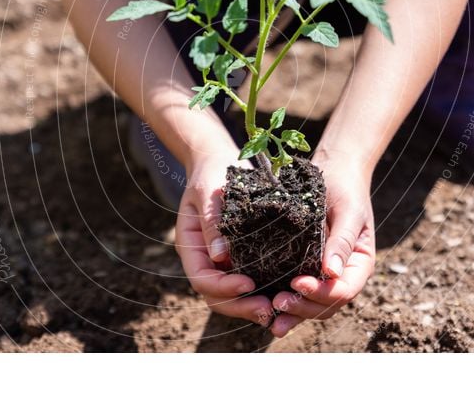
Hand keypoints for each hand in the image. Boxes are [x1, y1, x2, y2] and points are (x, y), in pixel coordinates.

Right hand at [174, 149, 272, 325]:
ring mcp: (221, 262)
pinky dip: (262, 292)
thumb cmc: (213, 173)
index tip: (249, 285)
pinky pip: (248, 283)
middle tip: (268, 310)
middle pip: (216, 296)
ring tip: (277, 310)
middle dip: (241, 306)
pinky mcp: (240, 258)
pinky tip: (282, 294)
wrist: (219, 162)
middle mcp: (205, 259)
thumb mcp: (210, 191)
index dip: (223, 288)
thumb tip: (220, 256)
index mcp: (191, 246)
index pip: (202, 279)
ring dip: (251, 306)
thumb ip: (213, 222)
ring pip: (231, 296)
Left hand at [270, 155, 375, 336]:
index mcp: (359, 263)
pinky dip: (286, 301)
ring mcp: (324, 274)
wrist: (333, 172)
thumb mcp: (347, 211)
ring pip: (312, 304)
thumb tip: (332, 273)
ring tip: (269, 316)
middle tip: (277, 303)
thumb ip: (342, 241)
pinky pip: (298, 291)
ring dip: (293, 312)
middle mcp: (342, 274)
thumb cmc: (344, 188)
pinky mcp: (305, 268)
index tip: (296, 283)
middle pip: (327, 304)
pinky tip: (265, 306)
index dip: (321, 293)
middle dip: (303, 308)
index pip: (344, 290)